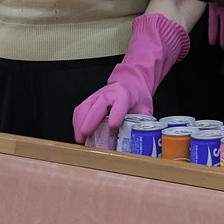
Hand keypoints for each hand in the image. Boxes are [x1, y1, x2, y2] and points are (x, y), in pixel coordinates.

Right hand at [71, 13, 190, 143]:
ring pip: (85, 106)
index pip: (120, 104)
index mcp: (125, 95)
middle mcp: (109, 94)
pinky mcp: (90, 100)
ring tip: (80, 138)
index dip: (116, 114)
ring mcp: (97, 95)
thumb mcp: (146, 108)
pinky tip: (78, 132)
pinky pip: (80, 109)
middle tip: (85, 135)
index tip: (113, 125)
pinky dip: (77, 121)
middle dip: (91, 120)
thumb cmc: (137, 98)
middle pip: (98, 105)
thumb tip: (147, 139)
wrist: (131, 83)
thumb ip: (145, 122)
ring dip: (80, 122)